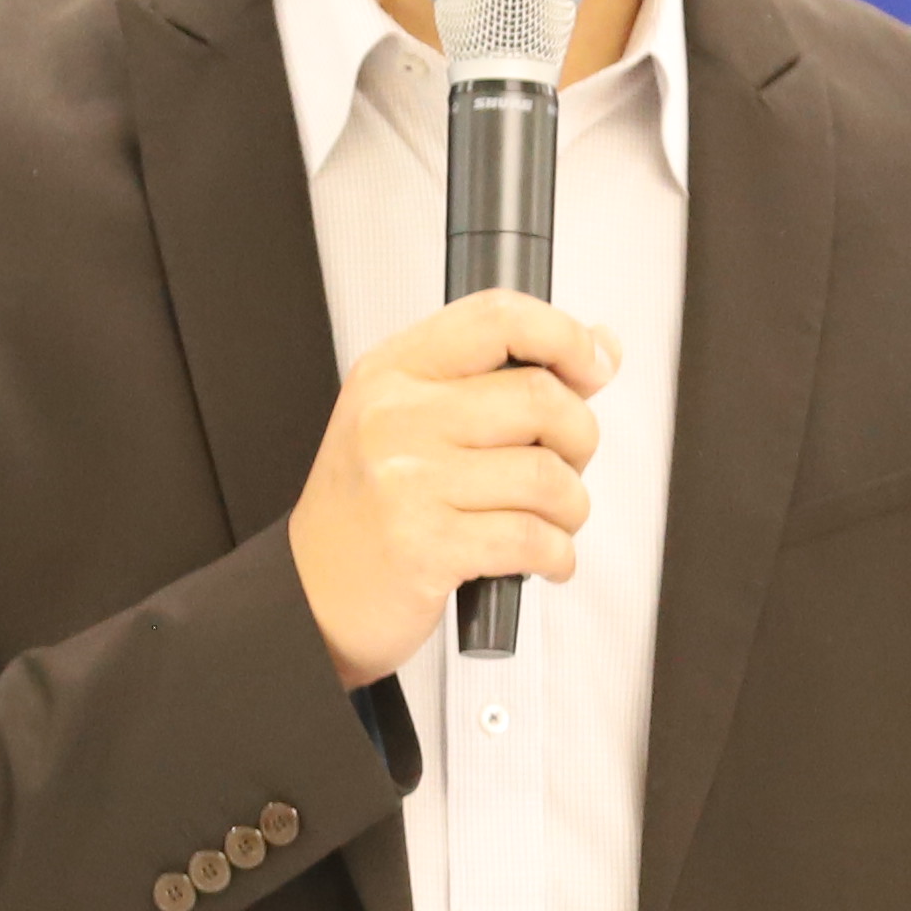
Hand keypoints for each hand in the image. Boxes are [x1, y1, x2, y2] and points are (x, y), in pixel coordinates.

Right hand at [285, 289, 618, 685]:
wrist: (310, 593)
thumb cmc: (366, 507)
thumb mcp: (409, 419)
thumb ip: (498, 379)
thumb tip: (600, 347)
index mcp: (393, 372)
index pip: (497, 317)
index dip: (565, 335)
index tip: (593, 363)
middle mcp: (396, 418)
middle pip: (540, 396)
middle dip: (579, 437)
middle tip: (566, 462)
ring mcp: (408, 482)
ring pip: (547, 475)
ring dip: (571, 506)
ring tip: (551, 519)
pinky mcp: (428, 547)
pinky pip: (533, 538)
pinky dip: (558, 553)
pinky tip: (543, 556)